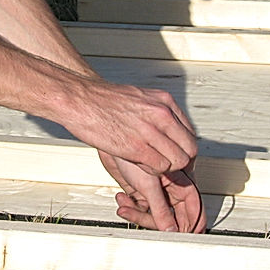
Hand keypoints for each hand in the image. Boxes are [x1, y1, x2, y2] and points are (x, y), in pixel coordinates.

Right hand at [64, 79, 198, 175]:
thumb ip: (157, 113)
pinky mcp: (136, 147)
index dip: (184, 149)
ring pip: (178, 162)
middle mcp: (162, 114)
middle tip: (168, 166)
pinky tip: (140, 163)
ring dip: (166, 168)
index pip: (190, 133)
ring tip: (150, 163)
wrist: (79, 99)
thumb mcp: (140, 98)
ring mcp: (150, 131)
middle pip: (189, 149)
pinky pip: (159, 167)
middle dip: (181, 162)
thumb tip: (169, 129)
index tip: (176, 155)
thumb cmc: (103, 100)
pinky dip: (152, 172)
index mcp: (164, 101)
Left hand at [99, 151, 206, 232]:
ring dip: (140, 213)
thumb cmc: (132, 148)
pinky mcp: (140, 190)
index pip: (192, 208)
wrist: (111, 137)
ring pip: (155, 213)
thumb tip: (170, 230)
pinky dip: (131, 207)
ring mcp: (155, 189)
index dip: (189, 223)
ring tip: (125, 207)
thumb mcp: (148, 184)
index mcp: (180, 181)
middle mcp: (169, 186)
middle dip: (159, 221)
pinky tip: (122, 199)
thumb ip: (161, 209)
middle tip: (144, 223)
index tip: (180, 235)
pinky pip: (140, 207)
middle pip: (173, 215)